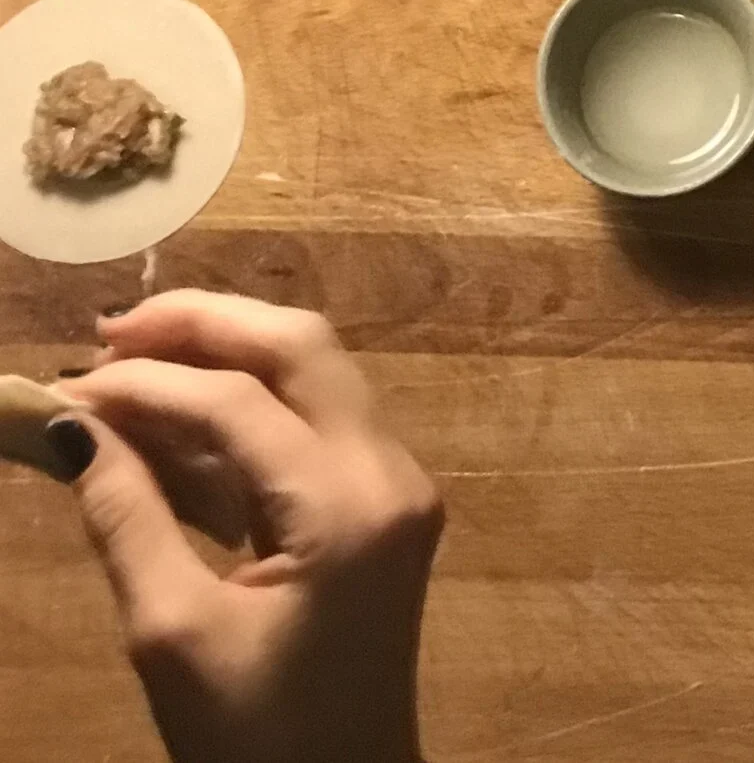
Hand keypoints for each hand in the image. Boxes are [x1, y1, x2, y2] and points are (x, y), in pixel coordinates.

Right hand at [47, 291, 441, 762]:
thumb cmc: (258, 738)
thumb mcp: (172, 631)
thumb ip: (126, 515)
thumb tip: (73, 425)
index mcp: (348, 505)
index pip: (239, 400)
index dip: (144, 383)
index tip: (62, 386)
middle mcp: (389, 473)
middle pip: (302, 349)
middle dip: (205, 327)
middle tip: (108, 336)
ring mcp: (395, 486)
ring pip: (314, 377)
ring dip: (224, 363)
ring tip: (124, 375)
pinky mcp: (382, 507)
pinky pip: (314, 429)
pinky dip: (245, 415)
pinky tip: (170, 430)